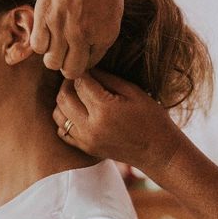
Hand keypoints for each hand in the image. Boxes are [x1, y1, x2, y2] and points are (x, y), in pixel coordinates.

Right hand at [30, 0, 123, 78]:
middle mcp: (83, 34)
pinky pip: (37, 45)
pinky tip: (46, 30)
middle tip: (67, 51)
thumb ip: (101, 35)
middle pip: (70, 70)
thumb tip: (87, 54)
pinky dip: (41, 42)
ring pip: (51, 62)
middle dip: (68, 64)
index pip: (91, 63)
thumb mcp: (114, 11)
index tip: (81, 48)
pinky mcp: (43, 14)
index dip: (84, 57)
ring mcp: (61, 26)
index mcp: (106, 35)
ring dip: (53, 55)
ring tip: (56, 41)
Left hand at [53, 70, 185, 173]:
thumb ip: (107, 79)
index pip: (80, 82)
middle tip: (79, 77)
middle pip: (64, 97)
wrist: (159, 152)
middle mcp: (90, 127)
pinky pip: (62, 131)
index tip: (87, 66)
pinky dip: (65, 118)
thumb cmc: (151, 119)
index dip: (82, 71)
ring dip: (64, 101)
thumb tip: (87, 69)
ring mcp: (86, 140)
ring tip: (78, 94)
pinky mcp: (85, 149)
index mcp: (104, 109)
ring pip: (58, 114)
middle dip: (68, 83)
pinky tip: (78, 112)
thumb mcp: (133, 91)